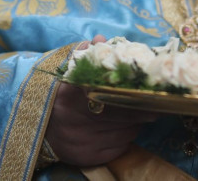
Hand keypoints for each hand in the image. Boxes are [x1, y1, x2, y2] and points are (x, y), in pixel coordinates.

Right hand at [43, 36, 157, 166]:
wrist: (41, 128)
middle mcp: (75, 119)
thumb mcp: (69, 74)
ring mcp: (83, 140)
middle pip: (120, 113)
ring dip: (135, 123)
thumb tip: (101, 39)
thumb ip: (86, 56)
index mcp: (70, 93)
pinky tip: (125, 129)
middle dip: (141, 109)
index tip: (148, 88)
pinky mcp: (89, 157)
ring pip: (123, 131)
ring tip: (138, 114)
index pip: (108, 91)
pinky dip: (127, 137)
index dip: (131, 91)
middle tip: (155, 104)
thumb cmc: (61, 97)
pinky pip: (119, 147)